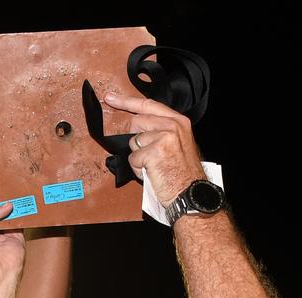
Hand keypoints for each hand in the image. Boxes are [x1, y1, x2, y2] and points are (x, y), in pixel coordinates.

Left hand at [104, 92, 205, 206]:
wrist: (190, 194)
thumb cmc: (182, 175)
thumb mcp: (178, 144)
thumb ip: (161, 131)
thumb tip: (137, 130)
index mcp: (178, 121)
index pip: (148, 105)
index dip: (127, 101)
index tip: (111, 98)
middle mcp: (172, 125)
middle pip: (137, 122)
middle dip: (136, 141)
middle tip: (150, 157)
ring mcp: (163, 137)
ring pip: (134, 142)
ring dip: (139, 159)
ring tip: (155, 168)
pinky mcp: (154, 151)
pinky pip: (133, 158)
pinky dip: (138, 170)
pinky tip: (152, 174)